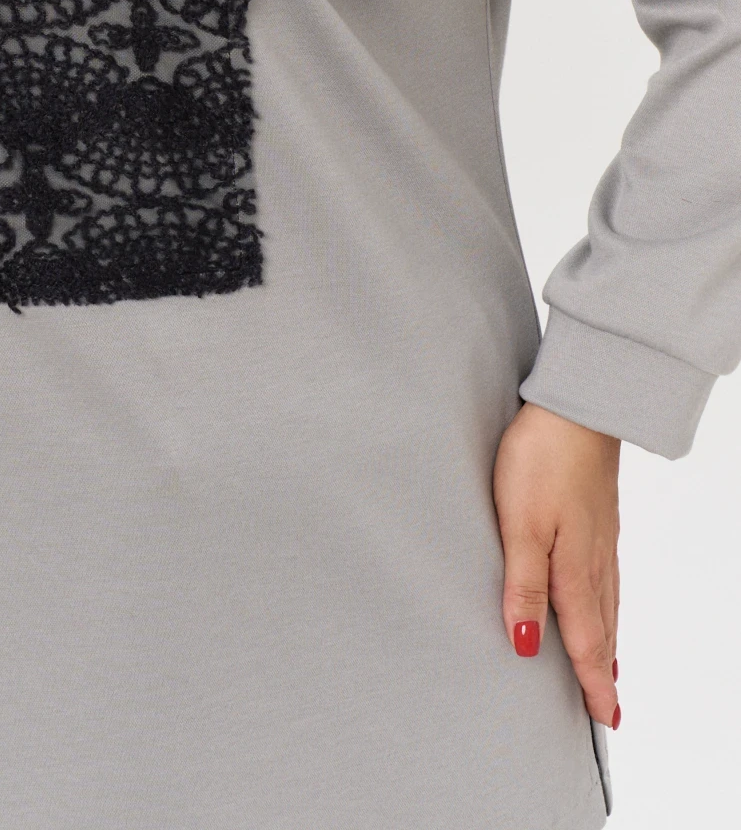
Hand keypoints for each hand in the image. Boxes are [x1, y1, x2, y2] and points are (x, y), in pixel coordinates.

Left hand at [492, 401, 620, 727]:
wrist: (577, 407)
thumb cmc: (542, 460)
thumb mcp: (520, 525)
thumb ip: (522, 584)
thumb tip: (526, 645)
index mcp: (574, 570)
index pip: (585, 641)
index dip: (591, 683)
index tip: (604, 720)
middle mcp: (594, 560)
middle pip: (602, 629)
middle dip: (602, 671)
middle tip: (608, 709)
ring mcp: (600, 537)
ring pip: (607, 603)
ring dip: (606, 640)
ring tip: (605, 667)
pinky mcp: (598, 516)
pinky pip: (606, 576)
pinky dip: (606, 603)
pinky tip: (601, 598)